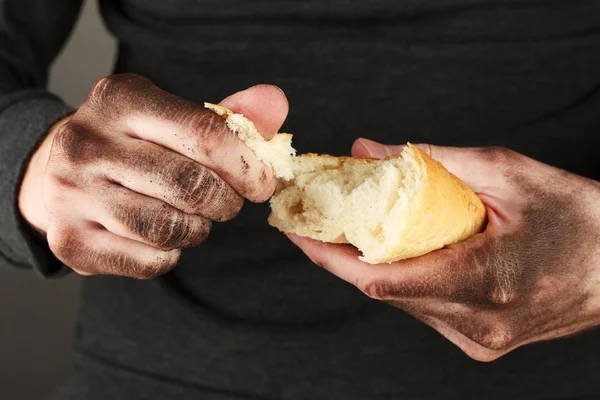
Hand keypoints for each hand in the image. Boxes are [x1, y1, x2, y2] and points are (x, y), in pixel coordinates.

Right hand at [18, 74, 287, 278]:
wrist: (58, 169)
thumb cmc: (135, 142)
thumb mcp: (174, 116)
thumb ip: (231, 114)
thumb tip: (276, 103)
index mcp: (121, 100)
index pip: (203, 133)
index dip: (246, 164)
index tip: (262, 182)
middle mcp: (87, 143)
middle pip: (191, 186)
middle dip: (227, 201)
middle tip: (229, 202)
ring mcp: (72, 195)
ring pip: (171, 228)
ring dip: (199, 228)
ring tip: (193, 216)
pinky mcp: (71, 242)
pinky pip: (151, 261)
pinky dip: (172, 254)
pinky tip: (162, 234)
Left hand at [289, 138, 599, 360]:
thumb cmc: (578, 217)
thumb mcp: (506, 172)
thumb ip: (431, 161)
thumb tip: (367, 150)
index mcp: (483, 280)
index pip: (380, 278)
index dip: (330, 256)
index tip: (298, 231)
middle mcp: (476, 322)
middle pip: (382, 289)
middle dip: (343, 255)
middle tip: (316, 220)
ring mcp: (477, 339)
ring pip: (399, 300)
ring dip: (371, 264)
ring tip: (351, 228)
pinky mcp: (480, 342)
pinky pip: (422, 308)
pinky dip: (402, 277)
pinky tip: (397, 250)